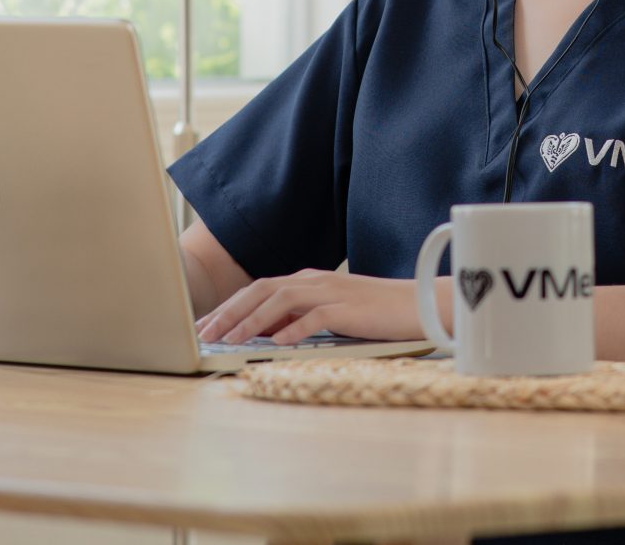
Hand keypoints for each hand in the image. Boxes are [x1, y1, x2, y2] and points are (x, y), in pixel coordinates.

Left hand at [194, 269, 442, 345]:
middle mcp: (315, 280)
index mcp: (308, 279)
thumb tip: (266, 332)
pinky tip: (276, 344)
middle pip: (262, 290)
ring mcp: (332, 292)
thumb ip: (300, 316)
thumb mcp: (331, 312)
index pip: (259, 288)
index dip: (230, 306)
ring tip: (231, 339)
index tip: (206, 325)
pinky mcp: (349, 308)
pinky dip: (293, 329)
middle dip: (230, 311)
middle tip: (205, 332)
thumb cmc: (375, 313)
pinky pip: (315, 317)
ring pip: (281, 300)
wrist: (419, 304)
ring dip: (252, 320)